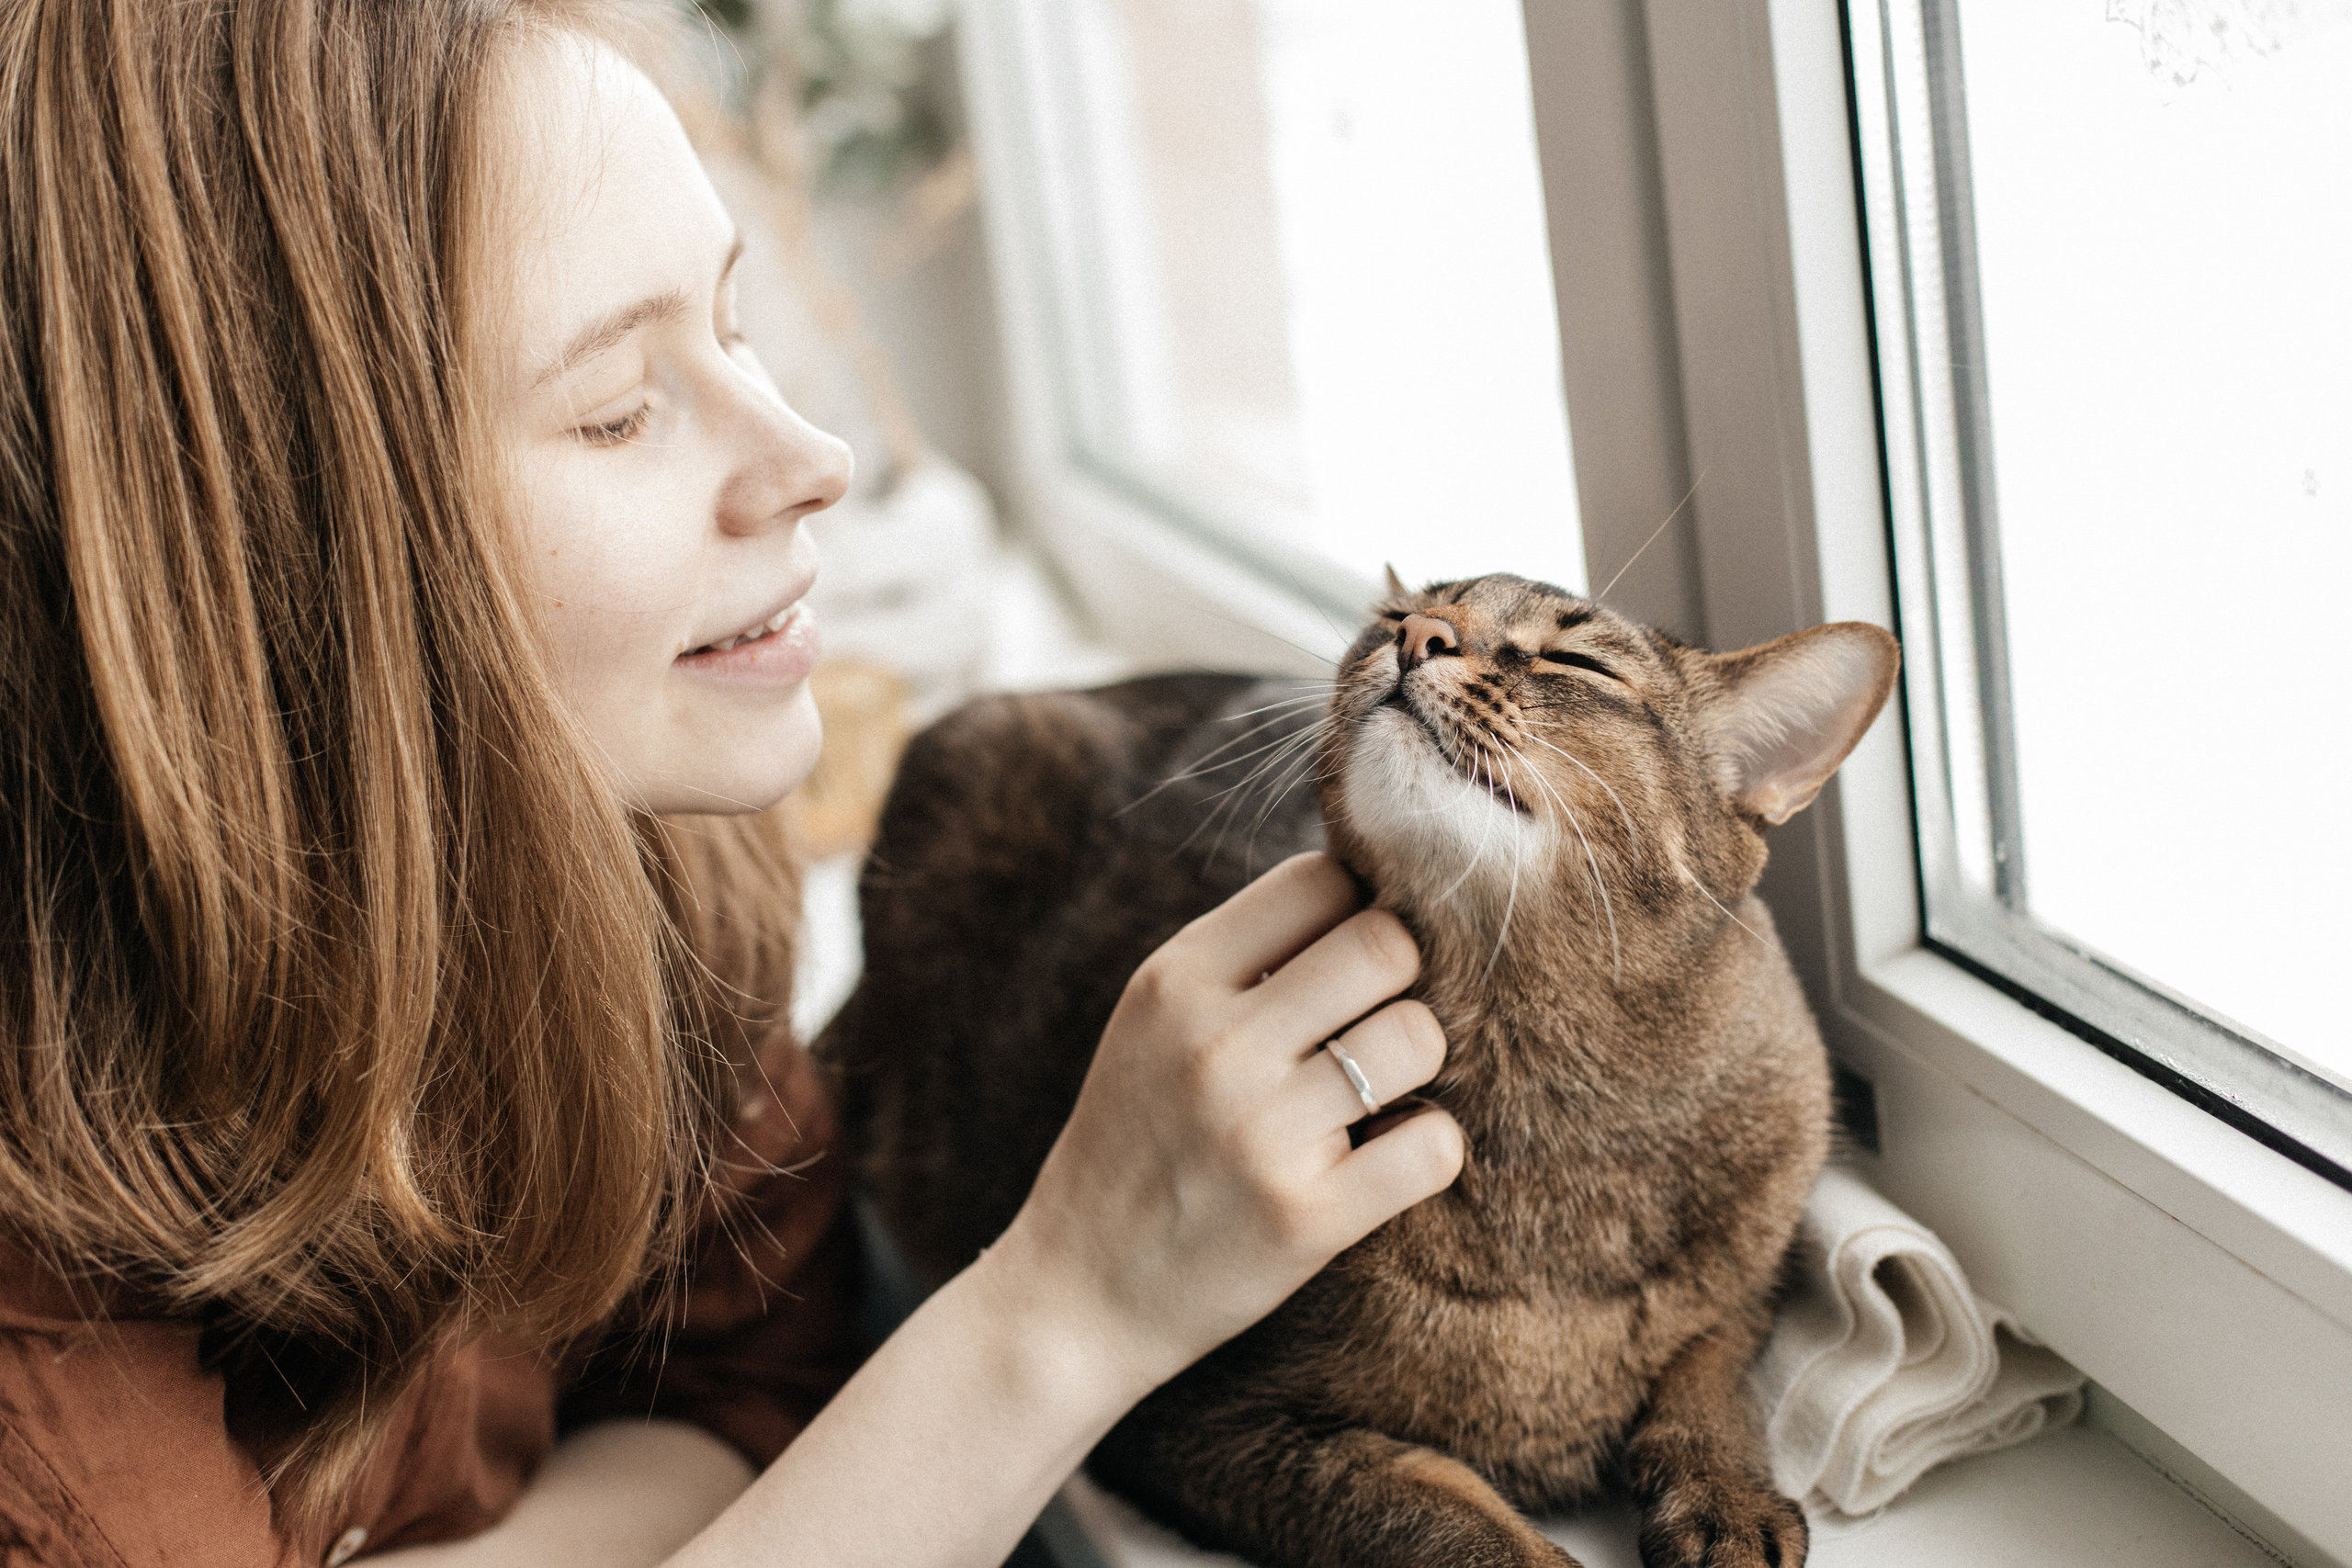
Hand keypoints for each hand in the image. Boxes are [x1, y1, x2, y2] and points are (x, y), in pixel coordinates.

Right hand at [989, 852, 1466, 1393]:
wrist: (1076, 1293)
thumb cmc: (1135, 1140)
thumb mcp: (1153, 1022)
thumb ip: (1243, 956)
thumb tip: (1365, 886)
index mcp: (1176, 980)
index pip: (1322, 879)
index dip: (1360, 905)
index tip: (1352, 953)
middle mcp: (1217, 1046)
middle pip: (1387, 943)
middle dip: (1404, 977)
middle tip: (1375, 1021)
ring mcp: (1263, 1134)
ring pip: (1420, 1037)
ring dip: (1418, 1062)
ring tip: (1377, 1091)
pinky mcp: (1306, 1219)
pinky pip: (1434, 1146)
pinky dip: (1429, 1147)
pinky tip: (1388, 1157)